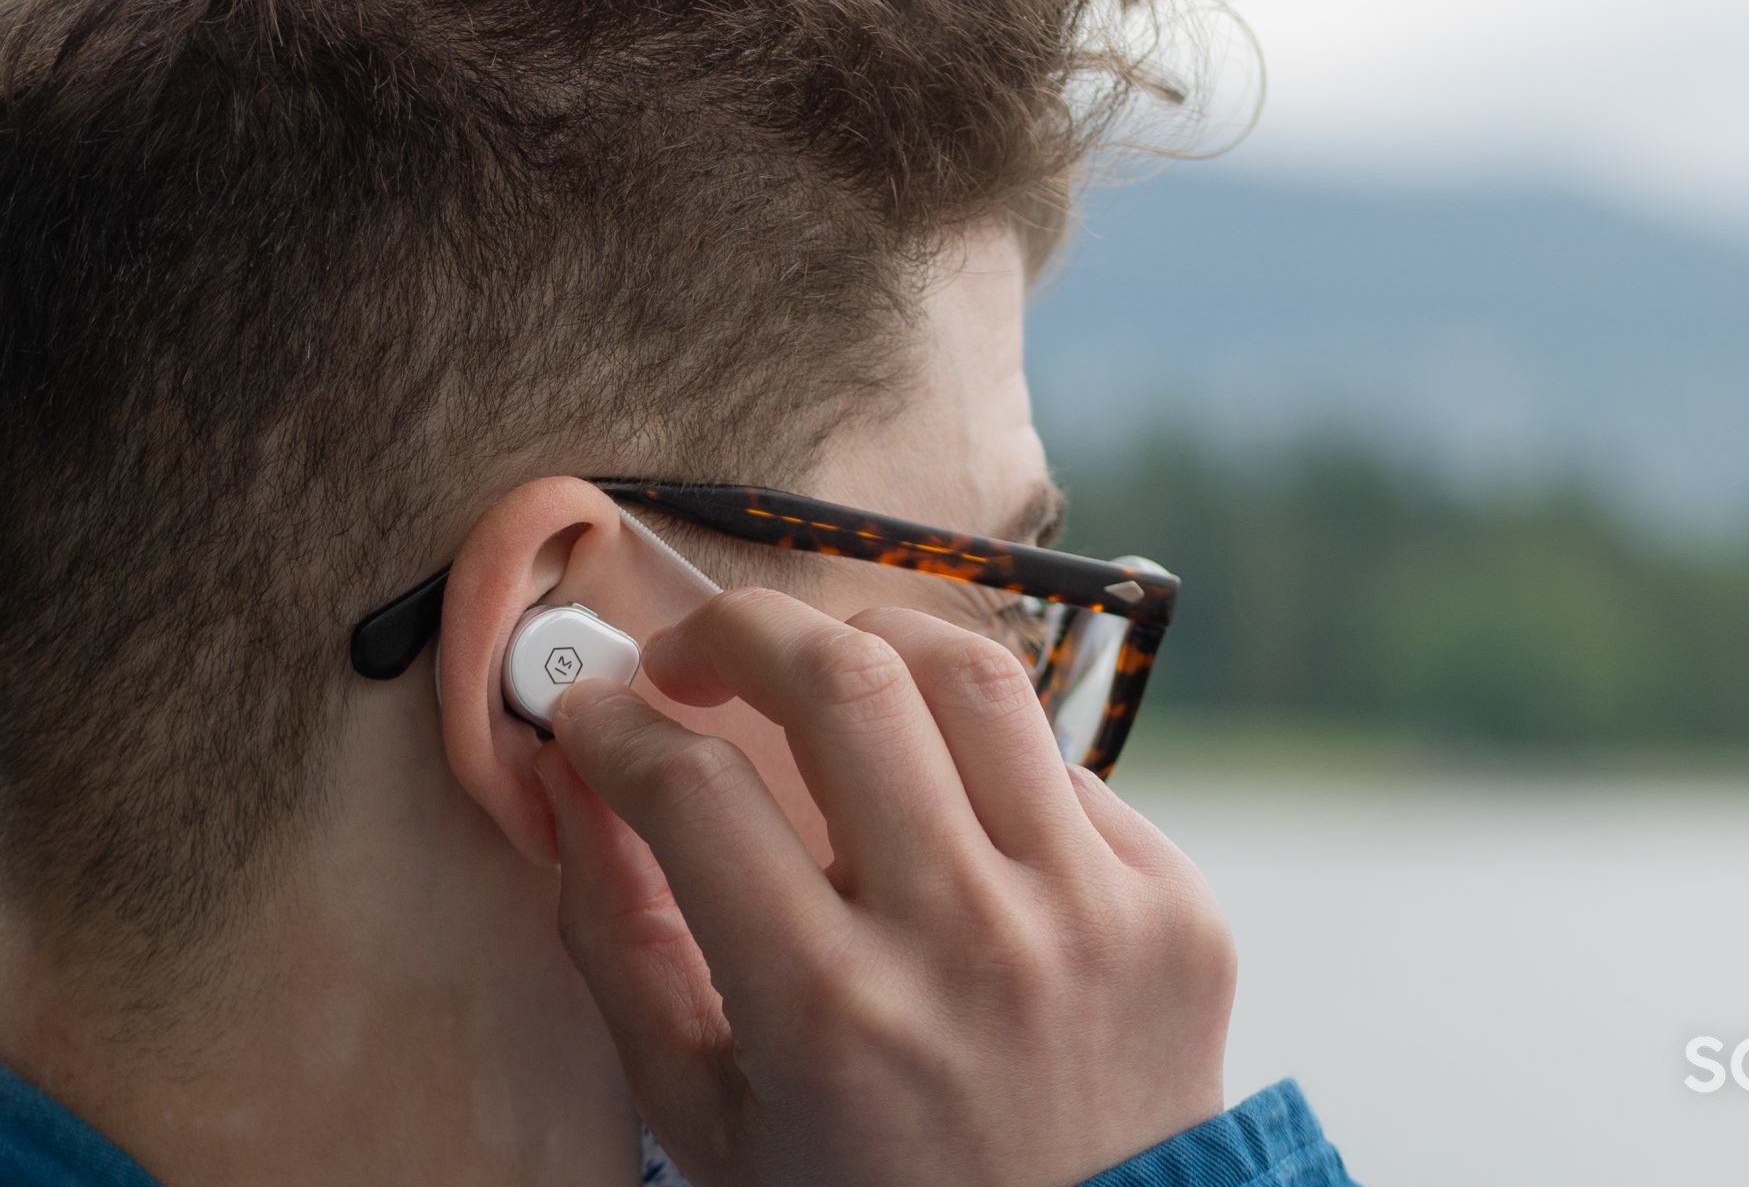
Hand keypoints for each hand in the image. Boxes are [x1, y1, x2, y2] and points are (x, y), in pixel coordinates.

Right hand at [532, 587, 1235, 1186]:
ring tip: (815, 676)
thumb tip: (575, 777)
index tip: (595, 713)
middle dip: (737, 630)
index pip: (694, 788)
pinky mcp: (1173, 904)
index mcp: (832, 1014)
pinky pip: (1061, 764)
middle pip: (843, 678)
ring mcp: (1089, 914)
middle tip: (690, 657)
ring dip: (867, 643)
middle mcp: (968, 943)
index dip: (616, 725)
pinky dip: (979, 761)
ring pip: (971, 674)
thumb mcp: (709, 1117)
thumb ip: (622, 942)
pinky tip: (938, 806)